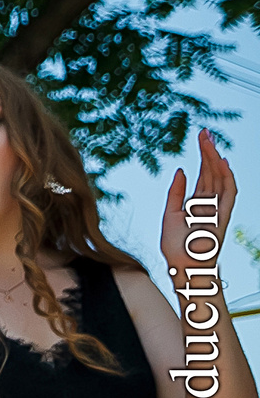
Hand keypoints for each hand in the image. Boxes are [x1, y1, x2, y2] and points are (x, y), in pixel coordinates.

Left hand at [161, 128, 237, 286]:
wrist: (183, 266)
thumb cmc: (176, 245)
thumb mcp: (170, 213)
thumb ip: (176, 192)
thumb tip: (180, 169)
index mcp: (197, 203)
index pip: (202, 175)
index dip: (202, 157)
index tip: (200, 138)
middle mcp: (210, 204)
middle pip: (211, 172)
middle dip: (208, 152)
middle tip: (204, 132)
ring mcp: (218, 209)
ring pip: (220, 178)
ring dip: (215, 159)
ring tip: (209, 141)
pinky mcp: (222, 216)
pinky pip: (228, 194)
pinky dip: (226, 178)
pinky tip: (221, 162)